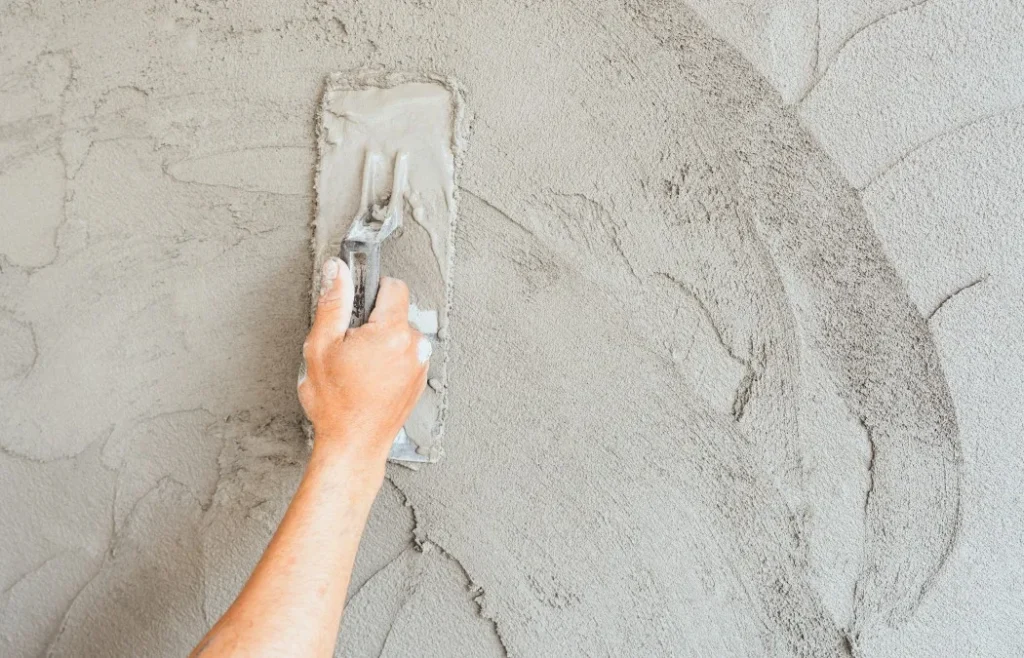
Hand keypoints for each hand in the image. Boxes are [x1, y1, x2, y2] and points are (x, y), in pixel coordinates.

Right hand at [299, 257, 428, 471]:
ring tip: (358, 367)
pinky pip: (405, 356)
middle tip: (349, 345)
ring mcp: (420, 365)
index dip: (372, 289)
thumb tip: (338, 271)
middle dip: (373, 321)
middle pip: (396, 313)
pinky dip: (389, 360)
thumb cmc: (337, 404)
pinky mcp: (419, 380)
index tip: (358, 301)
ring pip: (400, 335)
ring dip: (382, 342)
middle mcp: (414, 347)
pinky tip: (369, 378)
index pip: (394, 286)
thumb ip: (334, 303)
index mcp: (393, 333)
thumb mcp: (321, 346)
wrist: (353, 445)